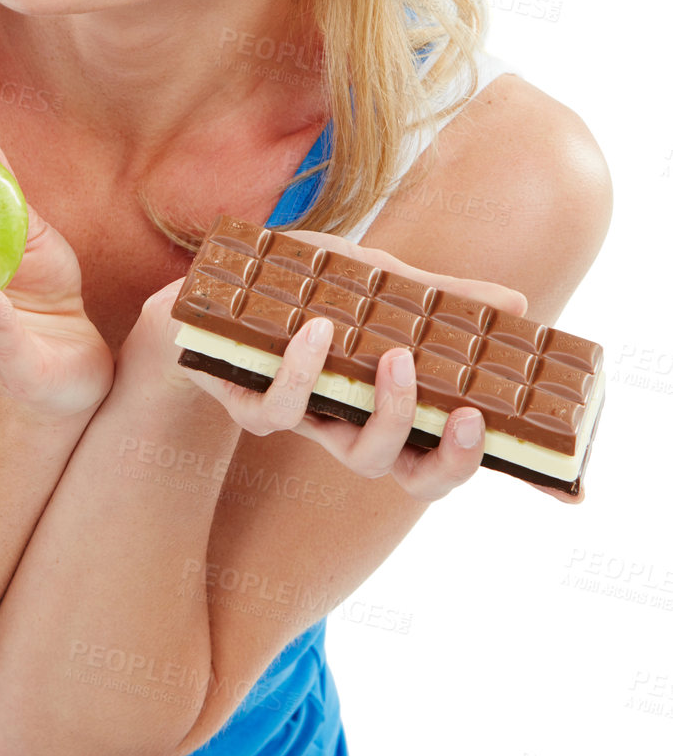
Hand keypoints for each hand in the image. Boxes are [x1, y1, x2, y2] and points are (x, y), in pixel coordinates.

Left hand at [133, 229, 530, 502]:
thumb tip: (516, 305)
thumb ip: (442, 299)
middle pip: (399, 471)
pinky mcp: (244, 399)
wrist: (212, 287)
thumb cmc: (305, 292)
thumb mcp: (381, 283)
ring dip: (377, 408)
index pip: (441, 460)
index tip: (542, 471)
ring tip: (392, 354)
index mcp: (384, 409)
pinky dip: (296, 370)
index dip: (473, 465)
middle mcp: (343, 426)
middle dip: (439, 451)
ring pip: (342, 448)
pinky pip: (270, 409)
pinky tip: (313, 330)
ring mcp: (297, 419)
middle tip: (459, 407)